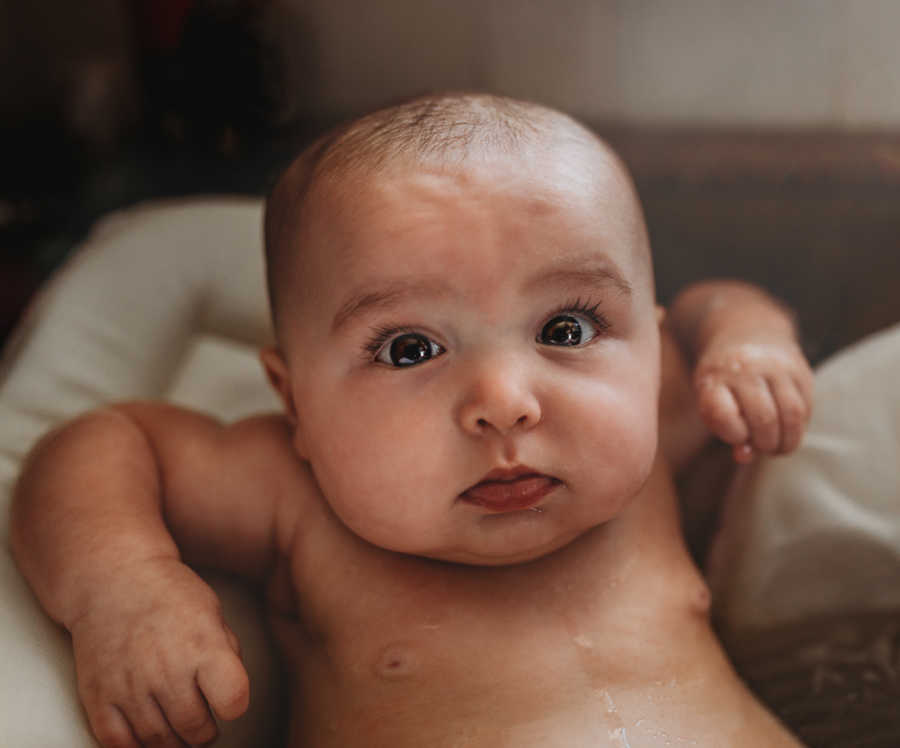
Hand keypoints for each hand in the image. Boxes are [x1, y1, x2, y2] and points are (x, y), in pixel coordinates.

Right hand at [70, 558, 248, 746]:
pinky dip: (136, 746)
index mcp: (202, 645)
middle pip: (195, 728)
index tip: (229, 701)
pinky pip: (117, 743)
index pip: (232, 698)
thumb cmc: (169, 593)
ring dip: (174, 742)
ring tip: (178, 729)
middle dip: (204, 733)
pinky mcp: (98, 696)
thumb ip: (226, 653)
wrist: (113, 579)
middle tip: (203, 724)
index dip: (234, 706)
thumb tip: (230, 695)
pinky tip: (148, 733)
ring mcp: (129, 685)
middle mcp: (166, 669)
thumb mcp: (212, 612)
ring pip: (159, 740)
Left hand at [694, 336, 813, 462]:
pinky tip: (790, 430)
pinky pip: (806, 406)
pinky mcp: (800, 369)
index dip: (734, 434)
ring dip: (788, 440)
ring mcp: (775, 366)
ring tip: (779, 448)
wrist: (746, 334)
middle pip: (764, 417)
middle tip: (764, 449)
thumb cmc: (725, 380)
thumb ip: (724, 429)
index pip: (725, 415)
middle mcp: (745, 368)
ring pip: (792, 413)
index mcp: (715, 377)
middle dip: (766, 443)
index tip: (738, 437)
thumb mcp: (712, 400)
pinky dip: (800, 427)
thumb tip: (744, 457)